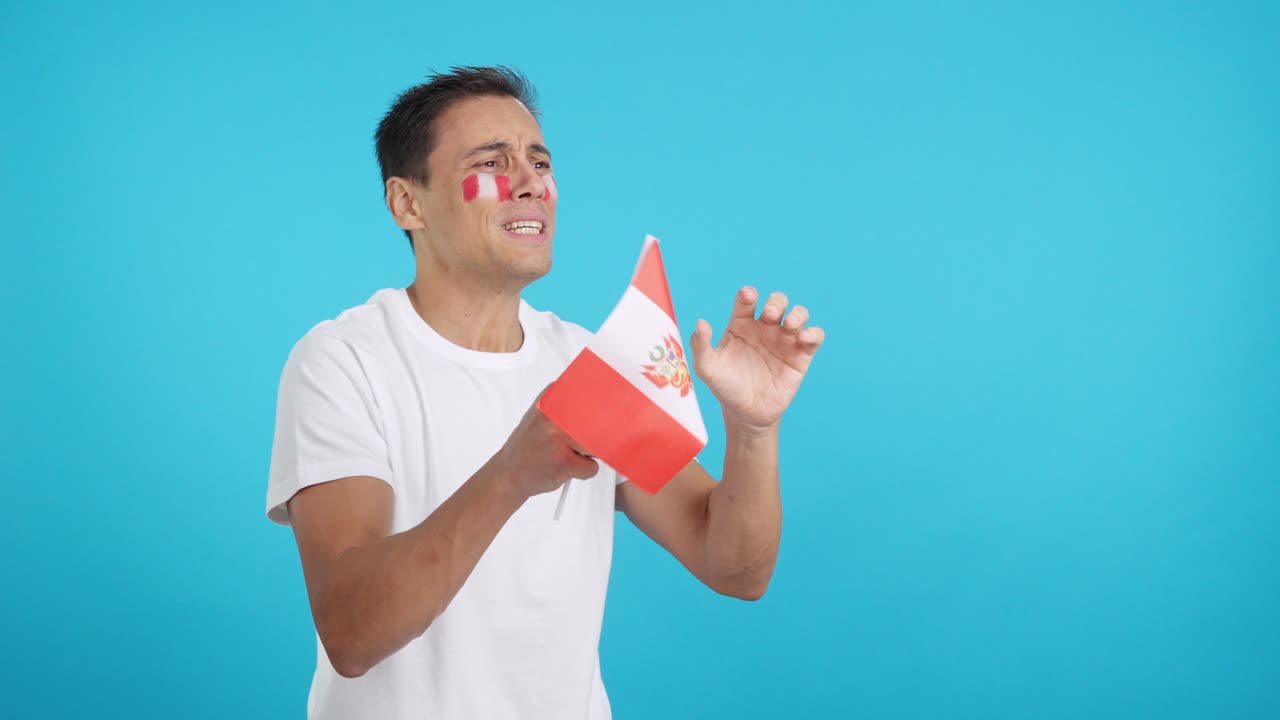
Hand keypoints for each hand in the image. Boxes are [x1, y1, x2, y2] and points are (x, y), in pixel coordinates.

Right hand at [492, 389, 599, 497]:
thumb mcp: (541, 416)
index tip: (611, 405)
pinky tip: (566, 469)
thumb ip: (564, 405)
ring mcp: (558, 439)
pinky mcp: (563, 462)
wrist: (508, 474)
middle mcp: (553, 417)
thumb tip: (599, 398)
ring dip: (588, 454)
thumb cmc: (528, 446)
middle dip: (598, 434)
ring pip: (597, 445)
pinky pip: (592, 467)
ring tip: (569, 455)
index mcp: (549, 401)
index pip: (588, 394)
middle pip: (598, 421)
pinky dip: (584, 471)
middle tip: (582, 442)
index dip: (604, 404)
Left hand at [690, 287, 824, 432]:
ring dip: (797, 313)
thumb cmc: (726, 387)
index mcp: (741, 324)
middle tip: (770, 314)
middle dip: (776, 302)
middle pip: (776, 301)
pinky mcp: (801, 355)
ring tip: (789, 325)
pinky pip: (814, 337)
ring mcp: (784, 340)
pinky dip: (813, 333)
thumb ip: (701, 346)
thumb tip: (700, 323)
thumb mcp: (707, 369)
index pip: (746, 300)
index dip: (748, 294)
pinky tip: (804, 338)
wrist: (746, 413)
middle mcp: (764, 328)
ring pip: (798, 314)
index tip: (748, 297)